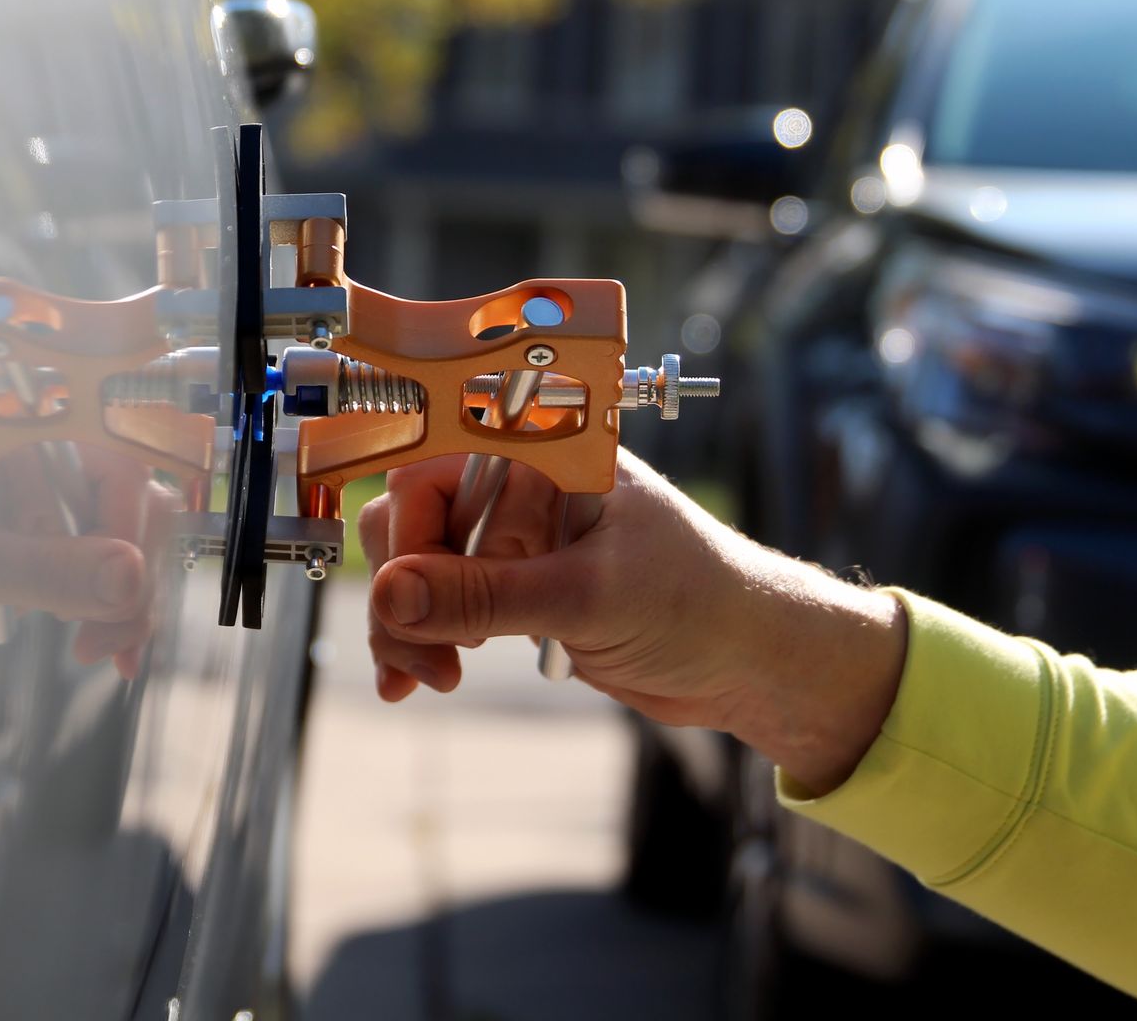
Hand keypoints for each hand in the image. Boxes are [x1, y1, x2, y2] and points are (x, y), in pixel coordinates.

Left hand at [0, 442, 169, 727]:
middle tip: (117, 635)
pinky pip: (105, 583)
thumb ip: (46, 570)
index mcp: (17, 440)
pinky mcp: (46, 564)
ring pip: (127, 549)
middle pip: (131, 506)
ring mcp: (45, 518)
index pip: (110, 451)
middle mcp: (40, 470)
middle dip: (135, 572)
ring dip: (131, 603)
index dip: (132, 510)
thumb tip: (131, 577)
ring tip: (105, 655)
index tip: (127, 575)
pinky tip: (113, 657)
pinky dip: (116, 618)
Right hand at [359, 453, 906, 792]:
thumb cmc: (697, 602)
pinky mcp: (511, 588)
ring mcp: (513, 539)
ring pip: (414, 566)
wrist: (748, 662)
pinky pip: (439, 603)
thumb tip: (388, 596)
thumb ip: (484, 596)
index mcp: (543, 454)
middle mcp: (519, 487)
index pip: (432, 465)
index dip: (407, 531)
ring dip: (403, 624)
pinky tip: (416, 681)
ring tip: (429, 679)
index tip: (403, 597)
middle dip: (399, 590)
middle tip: (421, 654)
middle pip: (410, 518)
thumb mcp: (586, 599)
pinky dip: (418, 639)